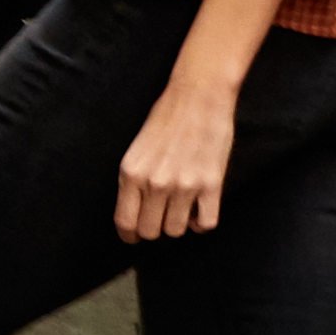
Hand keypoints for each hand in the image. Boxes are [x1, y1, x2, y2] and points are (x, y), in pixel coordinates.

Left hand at [114, 78, 240, 240]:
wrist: (198, 97)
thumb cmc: (166, 118)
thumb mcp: (137, 150)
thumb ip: (134, 181)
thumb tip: (135, 212)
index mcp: (131, 173)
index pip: (125, 222)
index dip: (129, 235)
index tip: (134, 237)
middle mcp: (154, 183)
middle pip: (150, 232)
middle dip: (154, 229)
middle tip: (161, 218)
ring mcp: (184, 186)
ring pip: (176, 231)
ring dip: (178, 224)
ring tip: (182, 208)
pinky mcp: (211, 185)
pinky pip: (205, 224)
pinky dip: (201, 222)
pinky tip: (199, 208)